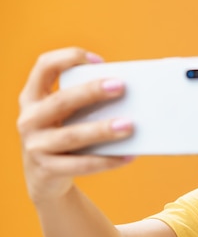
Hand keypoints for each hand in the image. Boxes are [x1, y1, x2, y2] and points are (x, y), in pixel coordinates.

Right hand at [17, 47, 133, 203]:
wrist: (44, 179)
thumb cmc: (64, 137)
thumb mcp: (64, 116)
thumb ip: (84, 104)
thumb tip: (128, 96)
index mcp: (33, 98)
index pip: (44, 66)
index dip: (68, 57)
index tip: (97, 60)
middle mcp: (29, 119)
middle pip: (61, 100)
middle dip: (91, 91)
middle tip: (120, 86)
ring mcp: (36, 145)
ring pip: (72, 136)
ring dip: (102, 130)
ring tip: (129, 125)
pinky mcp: (47, 170)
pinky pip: (82, 165)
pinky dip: (108, 160)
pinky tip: (129, 156)